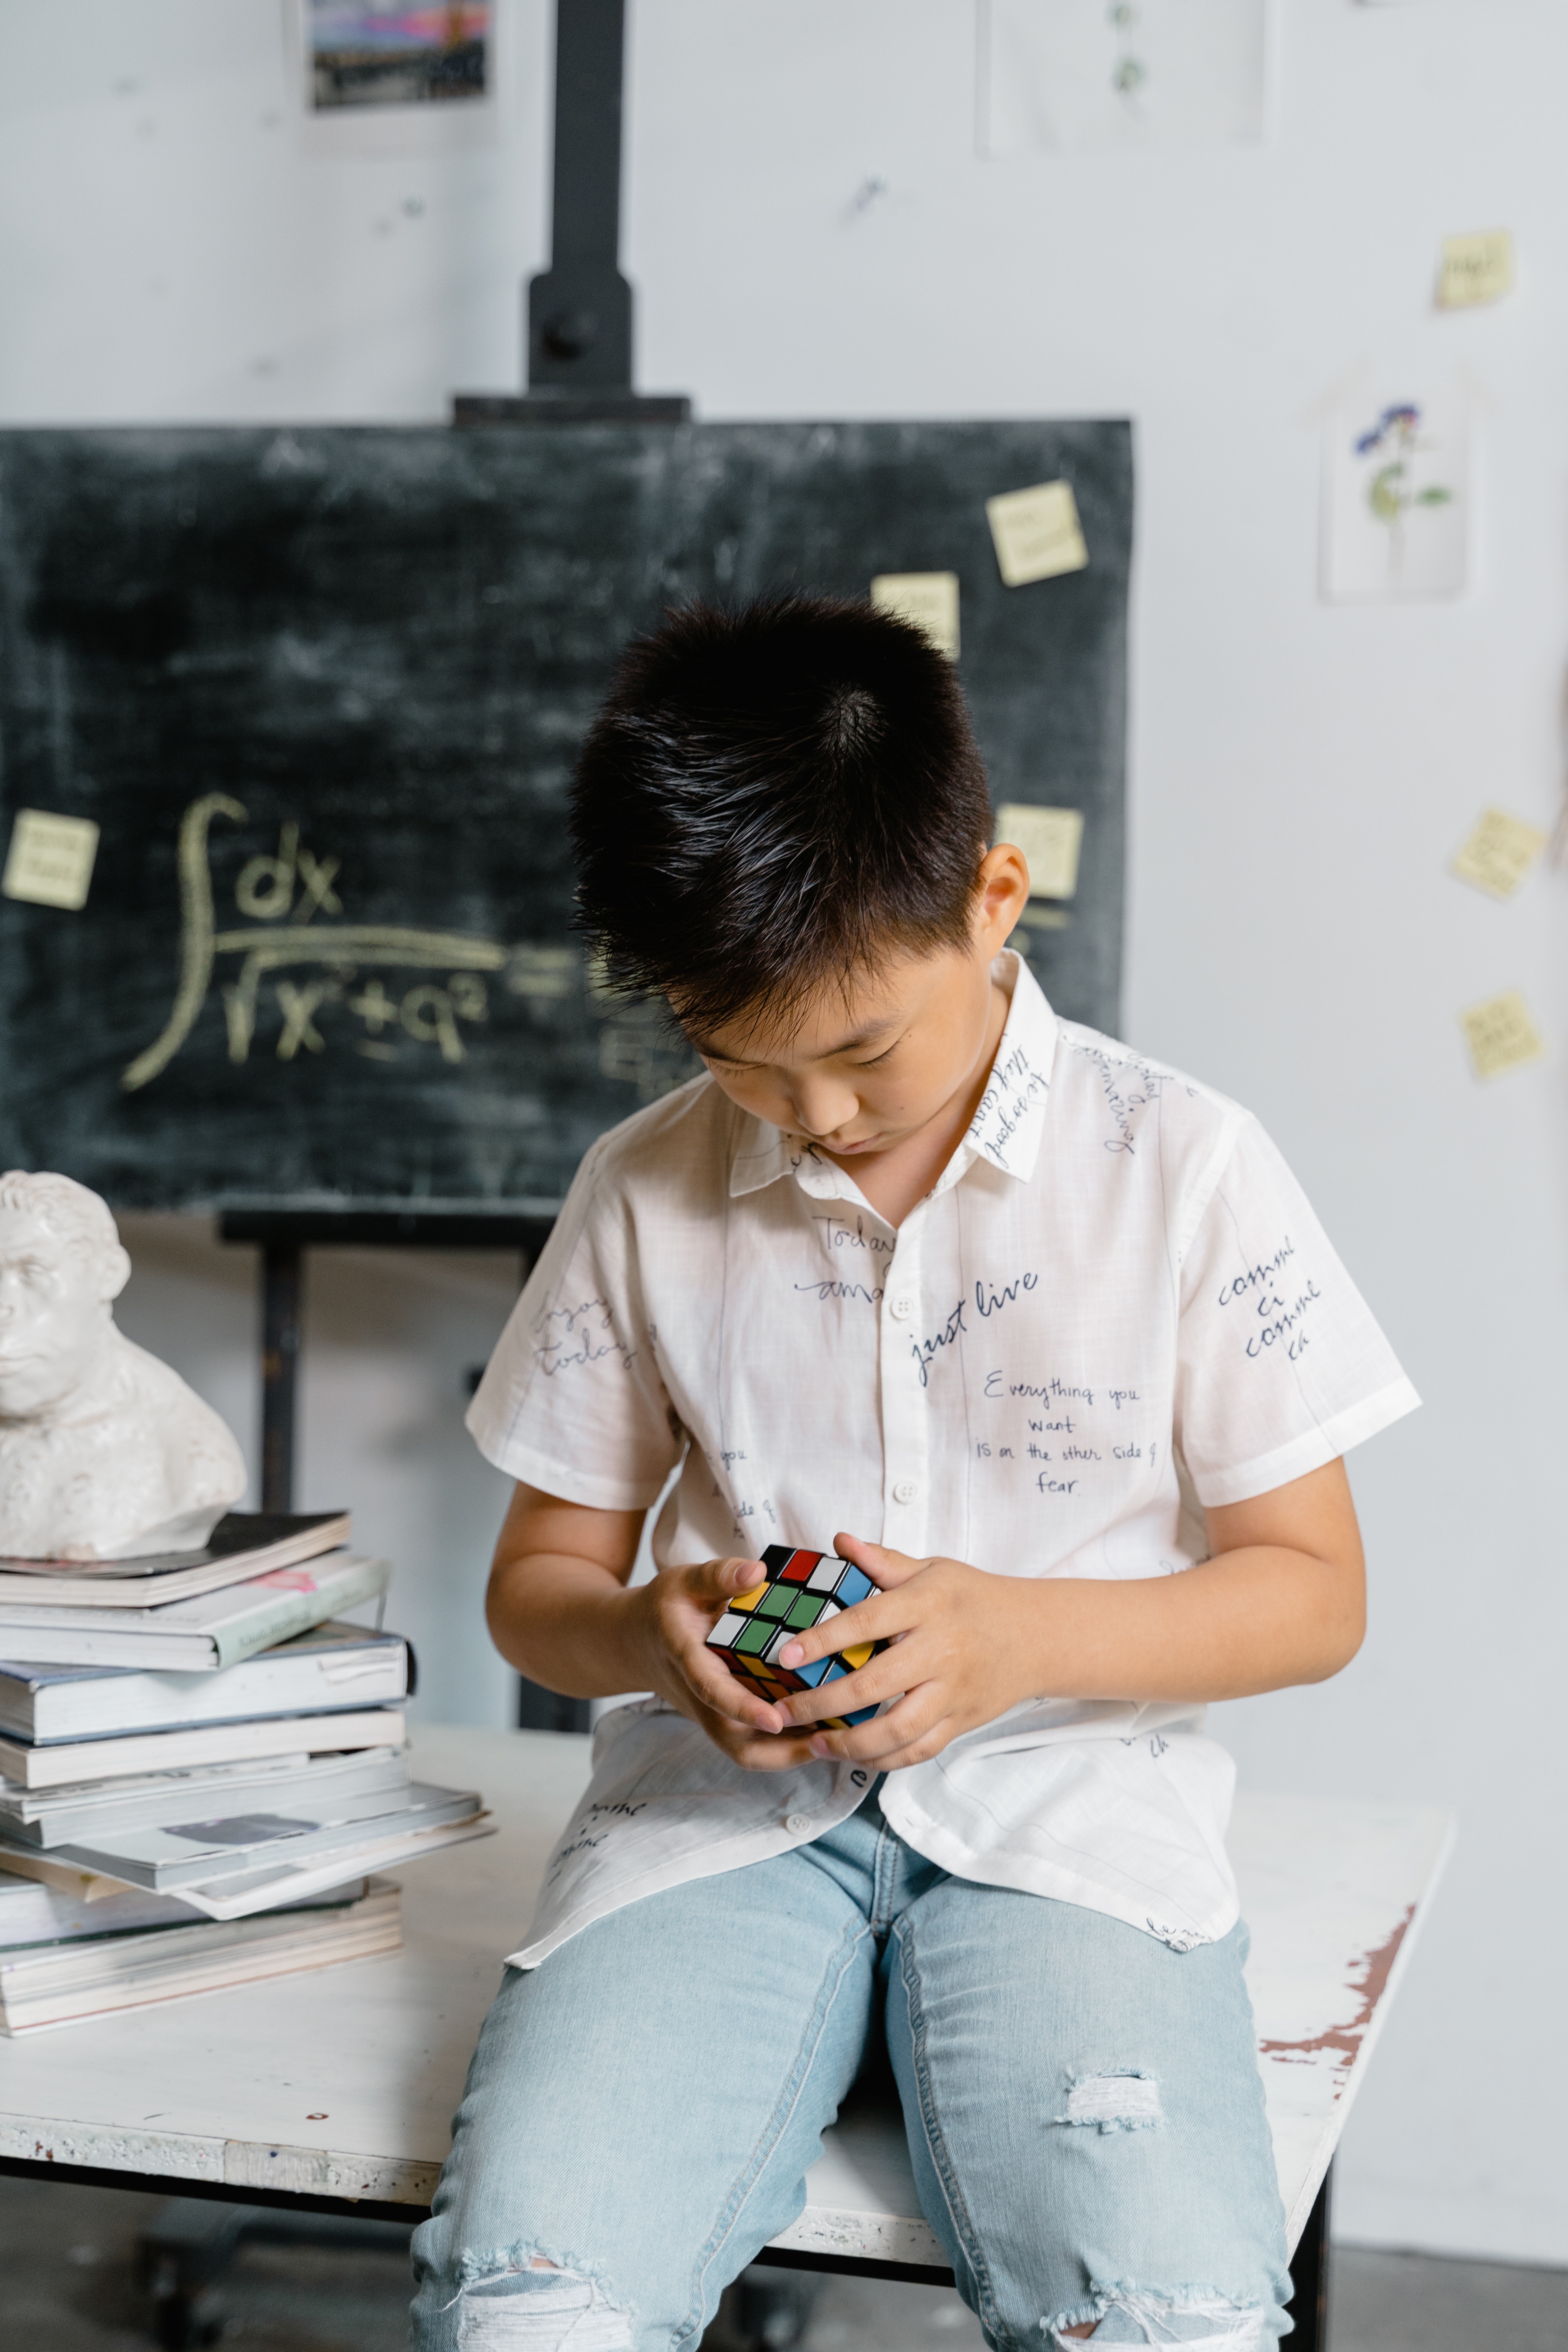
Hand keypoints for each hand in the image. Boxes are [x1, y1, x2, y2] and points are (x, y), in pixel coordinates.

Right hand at [630, 1555, 826, 1772]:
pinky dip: (786, 1743)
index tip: (775, 1720)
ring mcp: (714, 1714)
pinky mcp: (726, 1718)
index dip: (742, 1708)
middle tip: (827, 1741)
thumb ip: (719, 1576)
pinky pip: (754, 1742)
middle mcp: (701, 1698)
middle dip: (779, 1750)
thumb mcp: (684, 1581)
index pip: (712, 1690)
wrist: (637, 1641)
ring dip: (790, 1752)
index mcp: (688, 1660)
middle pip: (734, 1742)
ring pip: (748, 1750)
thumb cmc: (667, 1608)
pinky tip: (824, 1728)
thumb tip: (757, 1570)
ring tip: (836, 1738)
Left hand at [773, 1535, 1042, 1769]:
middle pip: (874, 1685)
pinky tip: (855, 1757)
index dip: (823, 1641)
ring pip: (897, 1730)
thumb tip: (840, 1541)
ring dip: (850, 1744)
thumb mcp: (933, 1570)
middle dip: (821, 1703)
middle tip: (783, 1711)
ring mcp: (953, 1692)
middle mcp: (940, 1651)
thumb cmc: (975, 1598)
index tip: (786, 1655)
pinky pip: (919, 1751)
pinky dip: (885, 1760)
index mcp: (928, 1606)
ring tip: (814, 1743)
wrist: (1036, 1635)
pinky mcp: (962, 1721)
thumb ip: (883, 1561)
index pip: (866, 1622)